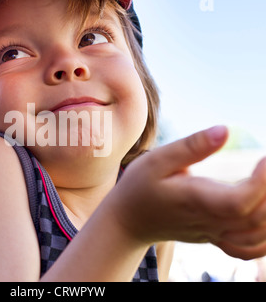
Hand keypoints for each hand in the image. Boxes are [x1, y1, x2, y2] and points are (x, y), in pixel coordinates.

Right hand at [113, 126, 265, 259]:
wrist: (128, 221)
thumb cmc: (139, 187)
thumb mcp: (156, 160)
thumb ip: (191, 146)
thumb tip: (224, 130)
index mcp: (195, 200)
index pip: (239, 202)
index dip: (261, 182)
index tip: (264, 157)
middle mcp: (209, 221)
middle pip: (257, 218)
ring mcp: (212, 233)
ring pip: (257, 236)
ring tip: (265, 183)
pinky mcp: (213, 238)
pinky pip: (247, 249)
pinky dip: (265, 240)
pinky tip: (265, 219)